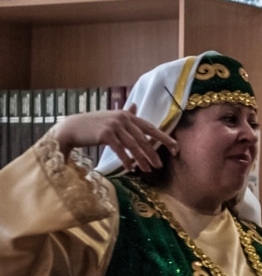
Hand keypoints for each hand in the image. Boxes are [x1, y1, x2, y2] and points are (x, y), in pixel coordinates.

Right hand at [53, 106, 175, 170]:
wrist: (71, 128)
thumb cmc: (92, 124)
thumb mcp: (111, 117)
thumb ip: (125, 114)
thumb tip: (135, 106)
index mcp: (127, 115)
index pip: (150, 128)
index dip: (164, 138)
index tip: (176, 147)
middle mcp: (123, 118)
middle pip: (143, 138)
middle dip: (153, 153)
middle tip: (160, 165)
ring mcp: (114, 126)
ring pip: (133, 146)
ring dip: (142, 159)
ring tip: (148, 169)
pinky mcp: (105, 134)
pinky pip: (120, 150)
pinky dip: (127, 160)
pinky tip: (131, 168)